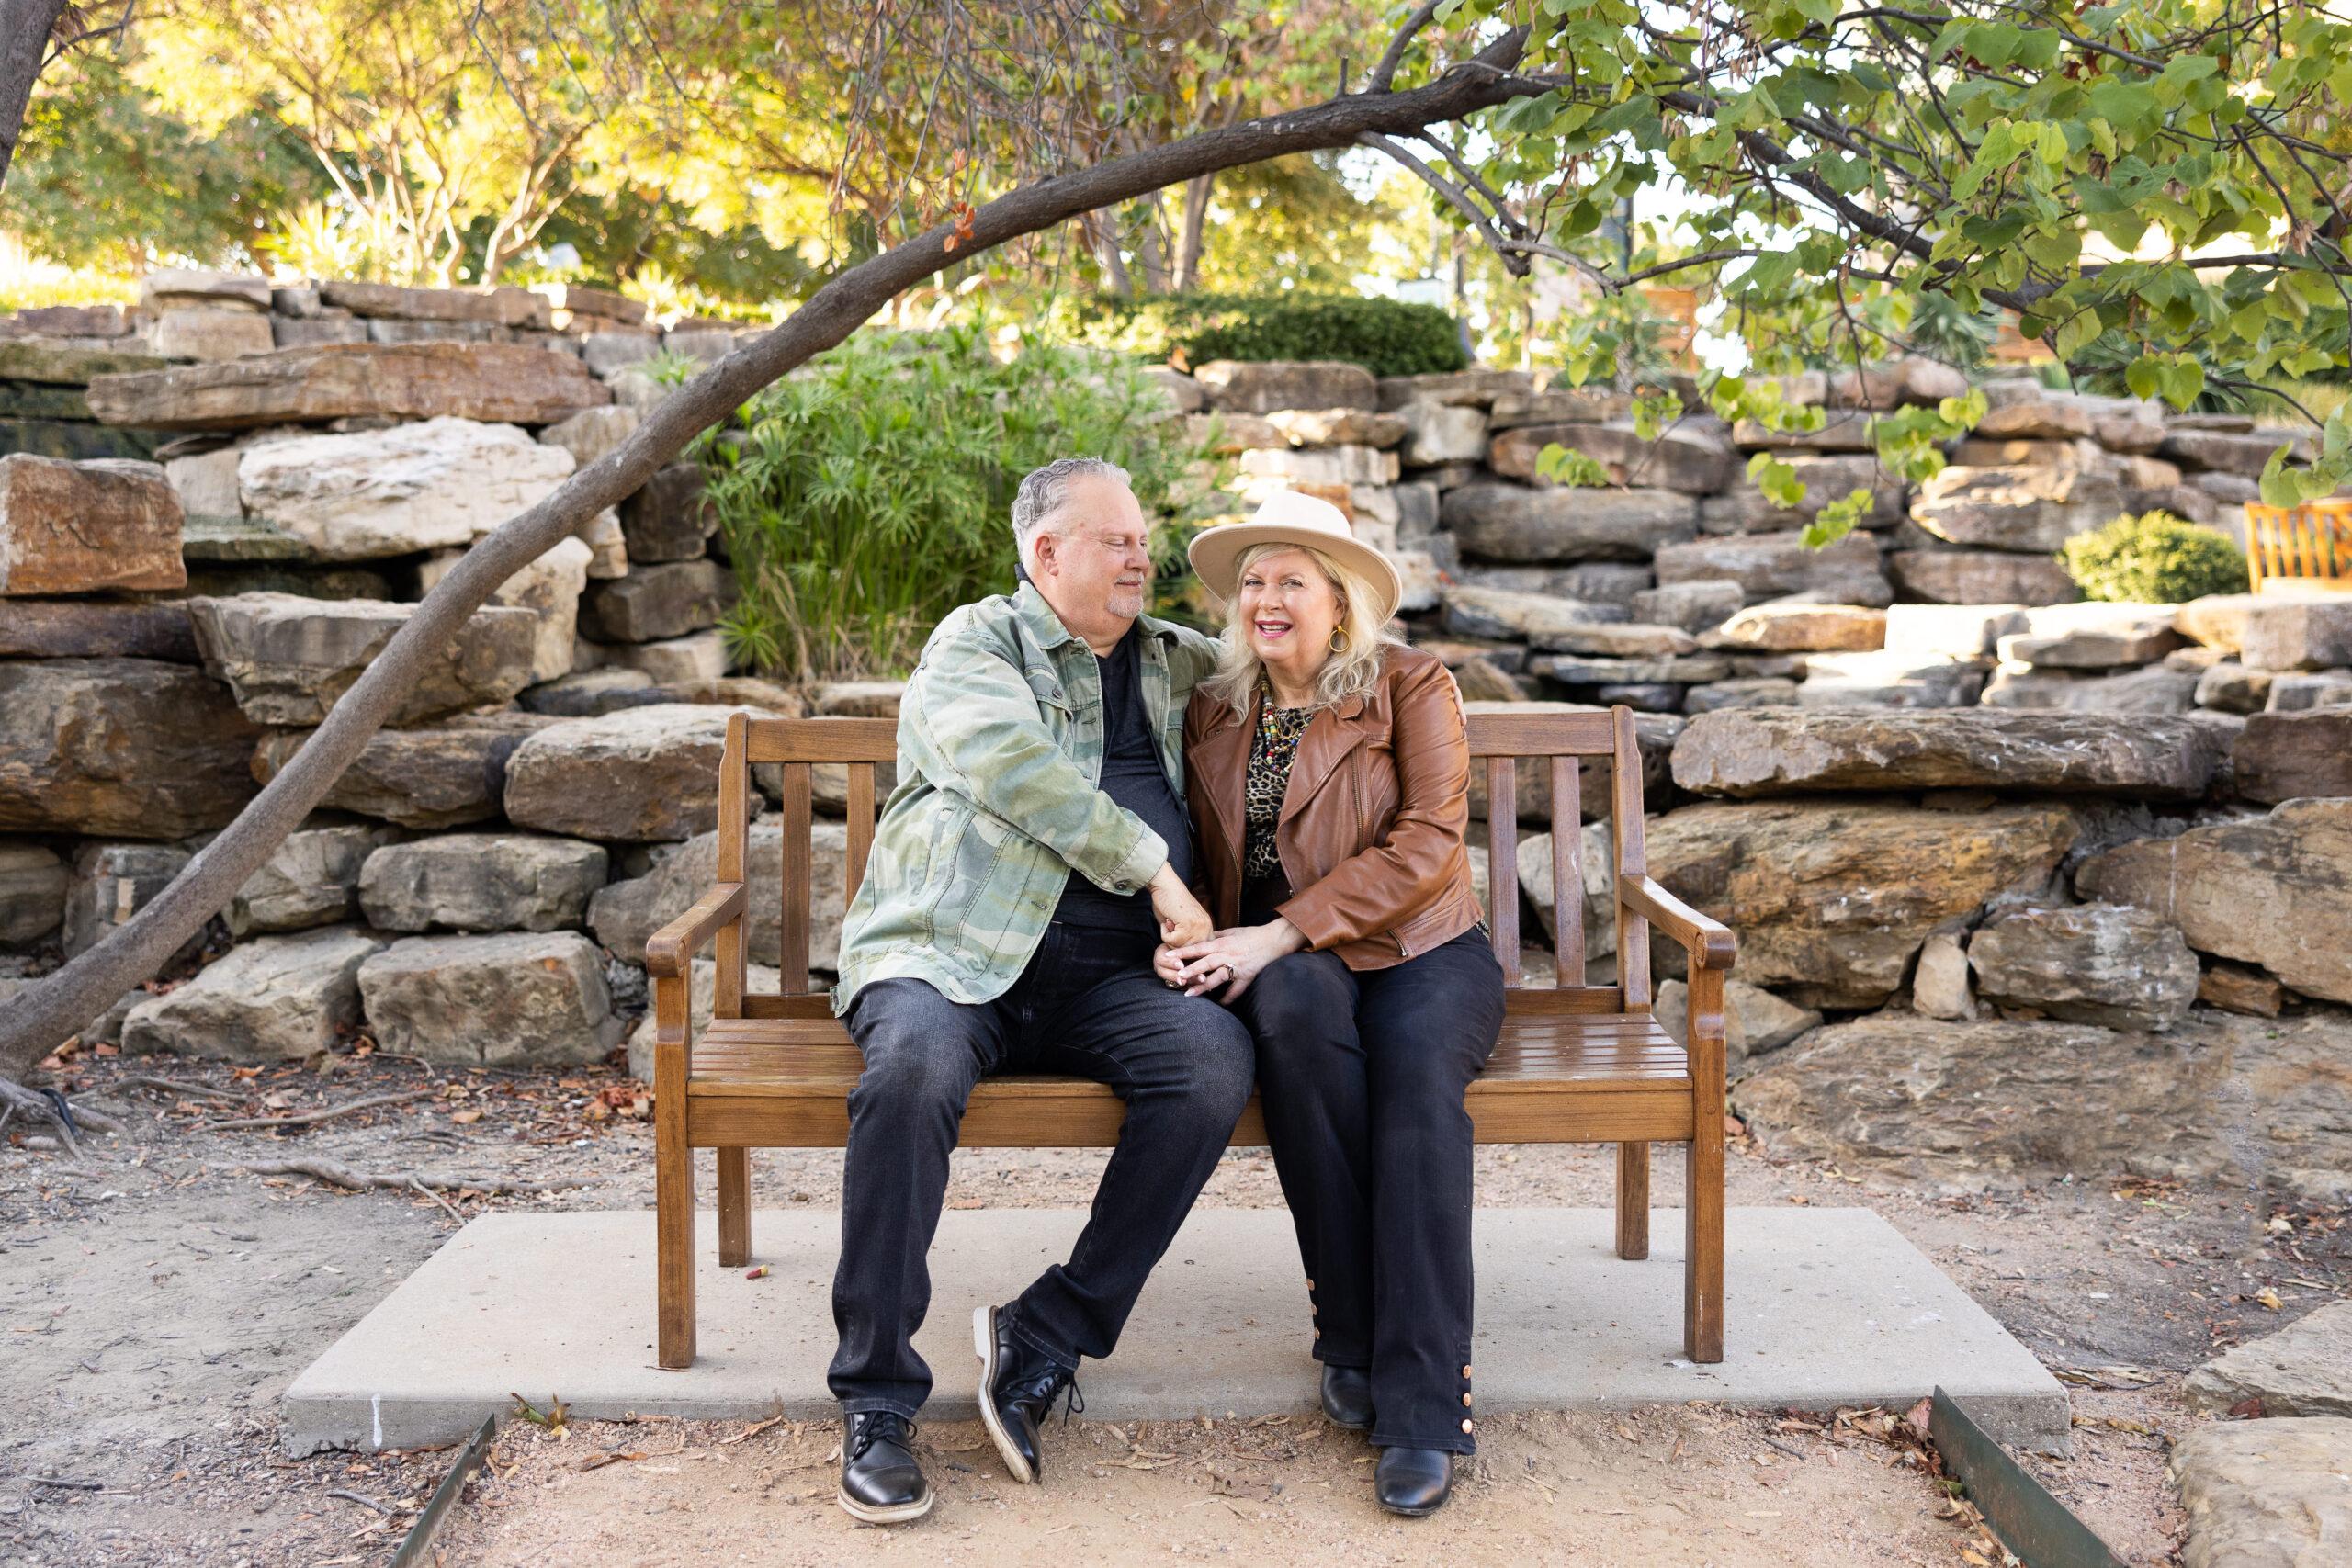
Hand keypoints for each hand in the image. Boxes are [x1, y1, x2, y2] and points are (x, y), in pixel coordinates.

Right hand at [1148, 863, 1212, 948]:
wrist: (1166, 885)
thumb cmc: (1170, 902)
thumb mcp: (1184, 924)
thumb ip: (1188, 938)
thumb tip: (1184, 959)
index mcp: (1208, 927)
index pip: (1203, 951)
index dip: (1191, 954)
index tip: (1185, 955)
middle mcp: (1207, 928)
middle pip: (1190, 953)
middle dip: (1177, 946)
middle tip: (1172, 927)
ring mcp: (1199, 928)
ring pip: (1179, 948)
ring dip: (1169, 938)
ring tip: (1170, 921)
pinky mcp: (1188, 926)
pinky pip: (1171, 941)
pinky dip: (1164, 932)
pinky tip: (1168, 919)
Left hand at [1163, 919, 1305, 1001]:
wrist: (1275, 940)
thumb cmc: (1252, 934)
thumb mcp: (1232, 931)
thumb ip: (1215, 936)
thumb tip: (1201, 938)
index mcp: (1223, 943)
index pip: (1199, 947)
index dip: (1183, 951)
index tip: (1168, 955)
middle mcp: (1228, 954)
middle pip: (1206, 963)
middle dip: (1190, 970)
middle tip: (1177, 977)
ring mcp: (1238, 966)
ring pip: (1218, 977)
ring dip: (1203, 986)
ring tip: (1189, 994)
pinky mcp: (1248, 976)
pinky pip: (1236, 990)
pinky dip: (1227, 999)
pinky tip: (1218, 1005)